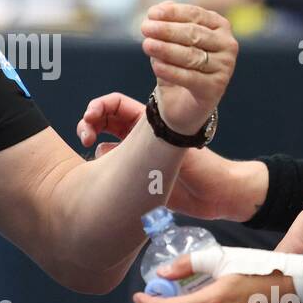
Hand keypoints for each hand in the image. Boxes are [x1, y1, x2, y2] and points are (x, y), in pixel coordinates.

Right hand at [76, 92, 221, 219]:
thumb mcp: (178, 148)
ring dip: (91, 140)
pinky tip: (96, 172)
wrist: (217, 197)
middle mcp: (140, 135)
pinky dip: (99, 166)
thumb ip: (149, 144)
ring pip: (103, 141)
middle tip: (84, 135)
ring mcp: (135, 155)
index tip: (91, 118)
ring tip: (88, 148)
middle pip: (104, 120)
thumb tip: (114, 142)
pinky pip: (109, 167)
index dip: (99, 107)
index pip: (116, 104)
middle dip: (89, 122)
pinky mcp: (134, 177)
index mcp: (151, 121)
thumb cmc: (206, 168)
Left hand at [140, 2, 237, 134]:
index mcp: (219, 26)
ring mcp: (225, 67)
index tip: (151, 14)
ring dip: (166, 49)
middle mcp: (227, 45)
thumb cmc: (178, 66)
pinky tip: (156, 65)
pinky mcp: (216, 88)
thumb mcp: (170, 42)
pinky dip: (171, 71)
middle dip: (166, 30)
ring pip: (191, 55)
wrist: (183, 103)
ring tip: (146, 45)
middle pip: (193, 34)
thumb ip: (168, 24)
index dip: (173, 13)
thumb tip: (163, 5)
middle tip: (145, 28)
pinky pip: (190, 77)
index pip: (195, 15)